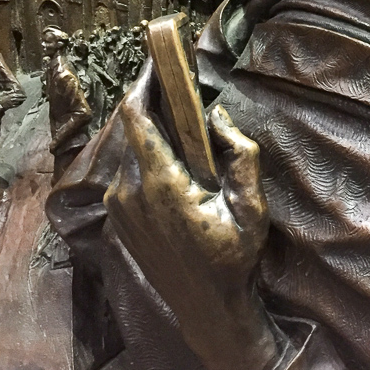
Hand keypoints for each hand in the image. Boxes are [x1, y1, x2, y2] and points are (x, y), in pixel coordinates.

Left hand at [105, 68, 277, 369]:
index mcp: (160, 184)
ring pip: (135, 154)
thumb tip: (219, 118)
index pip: (137, 119)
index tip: (158, 61)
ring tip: (192, 141)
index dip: (144, 85)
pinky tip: (181, 173)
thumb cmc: (233, 257)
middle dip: (160, 112)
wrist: (206, 307)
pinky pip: (132, 175)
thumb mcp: (251, 206)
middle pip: (137, 132)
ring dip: (159, 141)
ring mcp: (119, 207)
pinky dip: (152, 162)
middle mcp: (128, 191)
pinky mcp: (119, 218)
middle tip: (187, 96)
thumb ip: (240, 155)